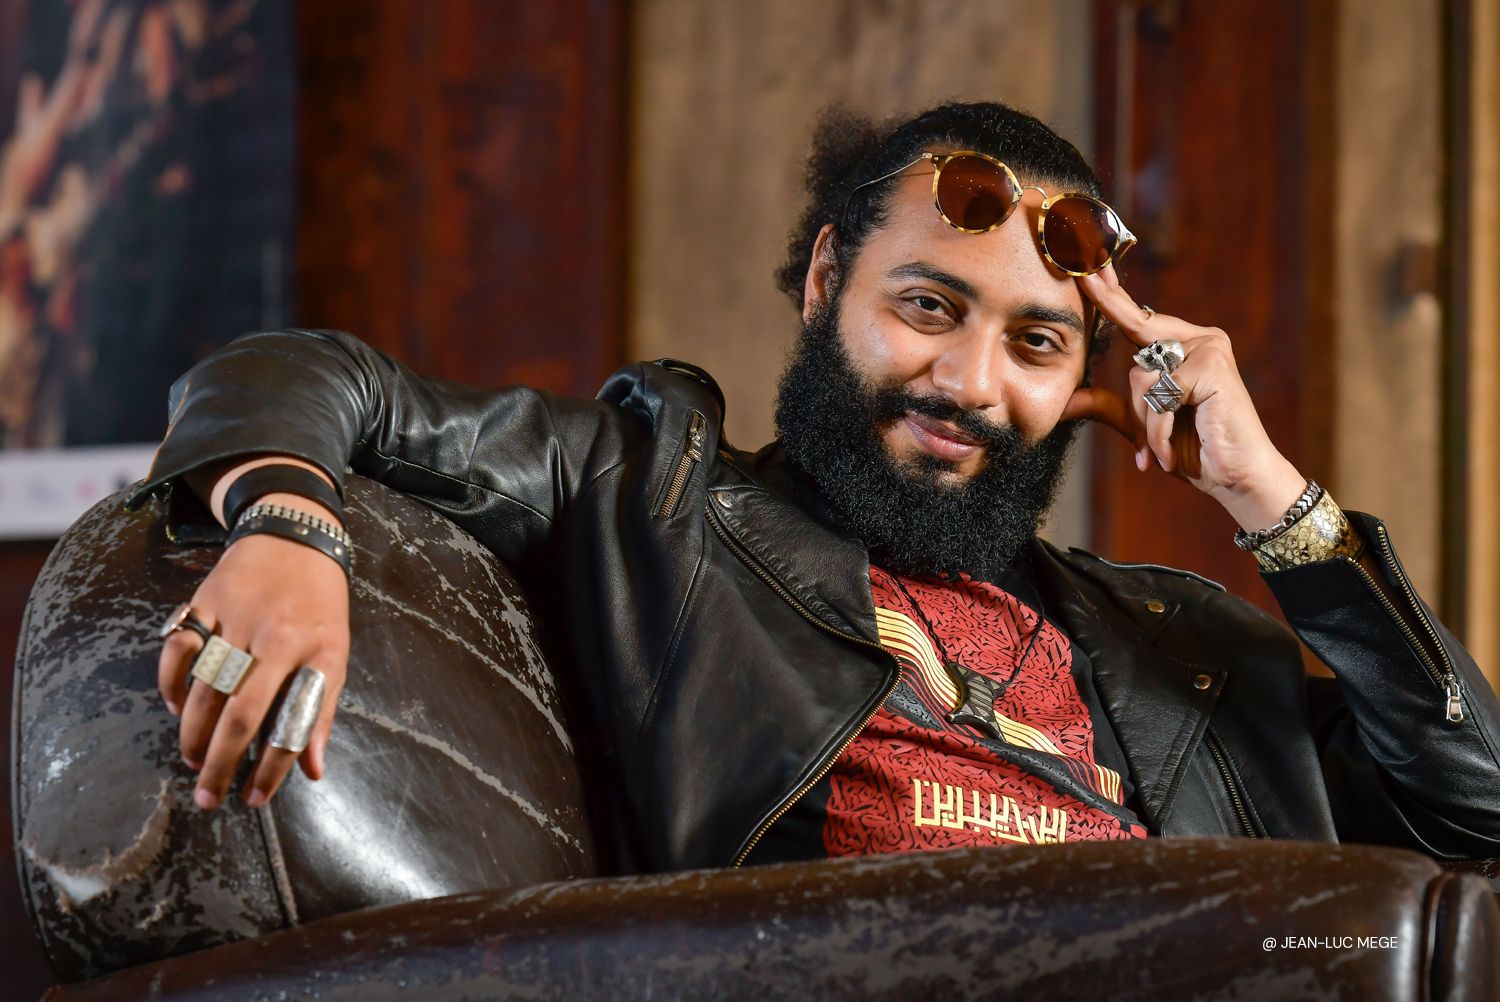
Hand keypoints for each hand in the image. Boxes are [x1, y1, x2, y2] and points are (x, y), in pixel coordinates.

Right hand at [158, 479, 348, 810]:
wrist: (295, 535)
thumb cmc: (320, 604)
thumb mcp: (335, 653)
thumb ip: (321, 710)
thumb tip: (313, 771)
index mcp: (307, 651)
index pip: (285, 723)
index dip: (270, 768)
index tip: (255, 799)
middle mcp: (268, 637)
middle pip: (236, 713)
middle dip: (219, 763)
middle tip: (208, 798)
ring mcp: (231, 618)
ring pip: (202, 688)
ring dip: (192, 732)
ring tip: (192, 760)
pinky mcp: (202, 602)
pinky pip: (177, 649)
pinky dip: (169, 683)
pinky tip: (174, 708)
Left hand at [1061, 264, 1307, 531]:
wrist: (1236, 479)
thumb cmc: (1195, 450)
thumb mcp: (1145, 425)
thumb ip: (1111, 407)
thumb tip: (1067, 400)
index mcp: (1182, 345)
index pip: (1137, 318)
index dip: (1110, 295)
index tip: (1087, 270)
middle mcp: (1198, 339)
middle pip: (1134, 342)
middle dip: (1121, 375)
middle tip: (1091, 292)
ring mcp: (1208, 348)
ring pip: (1142, 377)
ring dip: (1145, 424)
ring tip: (1159, 451)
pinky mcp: (1212, 366)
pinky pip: (1160, 397)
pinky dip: (1159, 431)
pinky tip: (1168, 454)